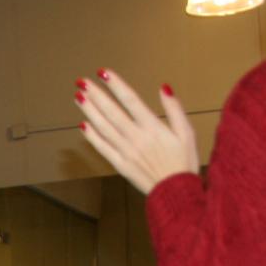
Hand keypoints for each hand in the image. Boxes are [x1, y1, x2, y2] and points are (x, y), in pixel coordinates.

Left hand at [75, 70, 198, 194]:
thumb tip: (164, 87)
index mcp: (153, 127)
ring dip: (90, 111)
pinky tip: (83, 125)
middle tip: (81, 81)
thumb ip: (175, 109)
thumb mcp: (187, 133)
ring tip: (79, 97)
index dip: (116, 85)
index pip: (131, 100)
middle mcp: (136, 138)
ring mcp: (125, 152)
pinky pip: (102, 148)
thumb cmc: (184, 162)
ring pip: (103, 128)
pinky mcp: (120, 165)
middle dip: (96, 95)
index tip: (103, 72)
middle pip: (111, 112)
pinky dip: (92, 136)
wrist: (176, 193)